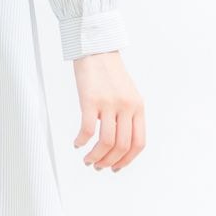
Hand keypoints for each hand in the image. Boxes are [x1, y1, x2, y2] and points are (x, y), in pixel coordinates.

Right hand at [71, 50, 144, 171]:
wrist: (96, 48)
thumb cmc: (108, 70)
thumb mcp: (127, 93)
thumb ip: (127, 115)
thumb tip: (118, 141)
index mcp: (138, 107)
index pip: (138, 143)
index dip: (128, 160)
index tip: (117, 166)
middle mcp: (126, 107)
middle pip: (122, 146)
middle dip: (109, 161)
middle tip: (99, 166)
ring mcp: (109, 103)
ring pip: (106, 142)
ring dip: (96, 156)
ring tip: (87, 159)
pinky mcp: (90, 99)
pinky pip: (88, 129)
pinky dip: (82, 141)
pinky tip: (77, 143)